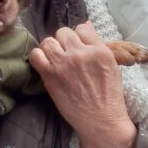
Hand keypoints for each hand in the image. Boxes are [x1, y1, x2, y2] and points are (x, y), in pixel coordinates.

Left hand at [30, 21, 136, 147]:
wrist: (101, 121)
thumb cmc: (109, 97)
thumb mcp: (112, 66)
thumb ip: (98, 46)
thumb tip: (85, 25)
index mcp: (100, 50)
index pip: (82, 28)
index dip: (79, 37)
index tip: (78, 48)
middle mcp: (81, 53)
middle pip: (64, 32)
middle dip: (64, 42)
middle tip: (67, 55)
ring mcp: (64, 63)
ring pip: (48, 41)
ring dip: (51, 49)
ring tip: (56, 61)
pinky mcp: (50, 75)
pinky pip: (35, 55)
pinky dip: (38, 57)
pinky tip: (45, 65)